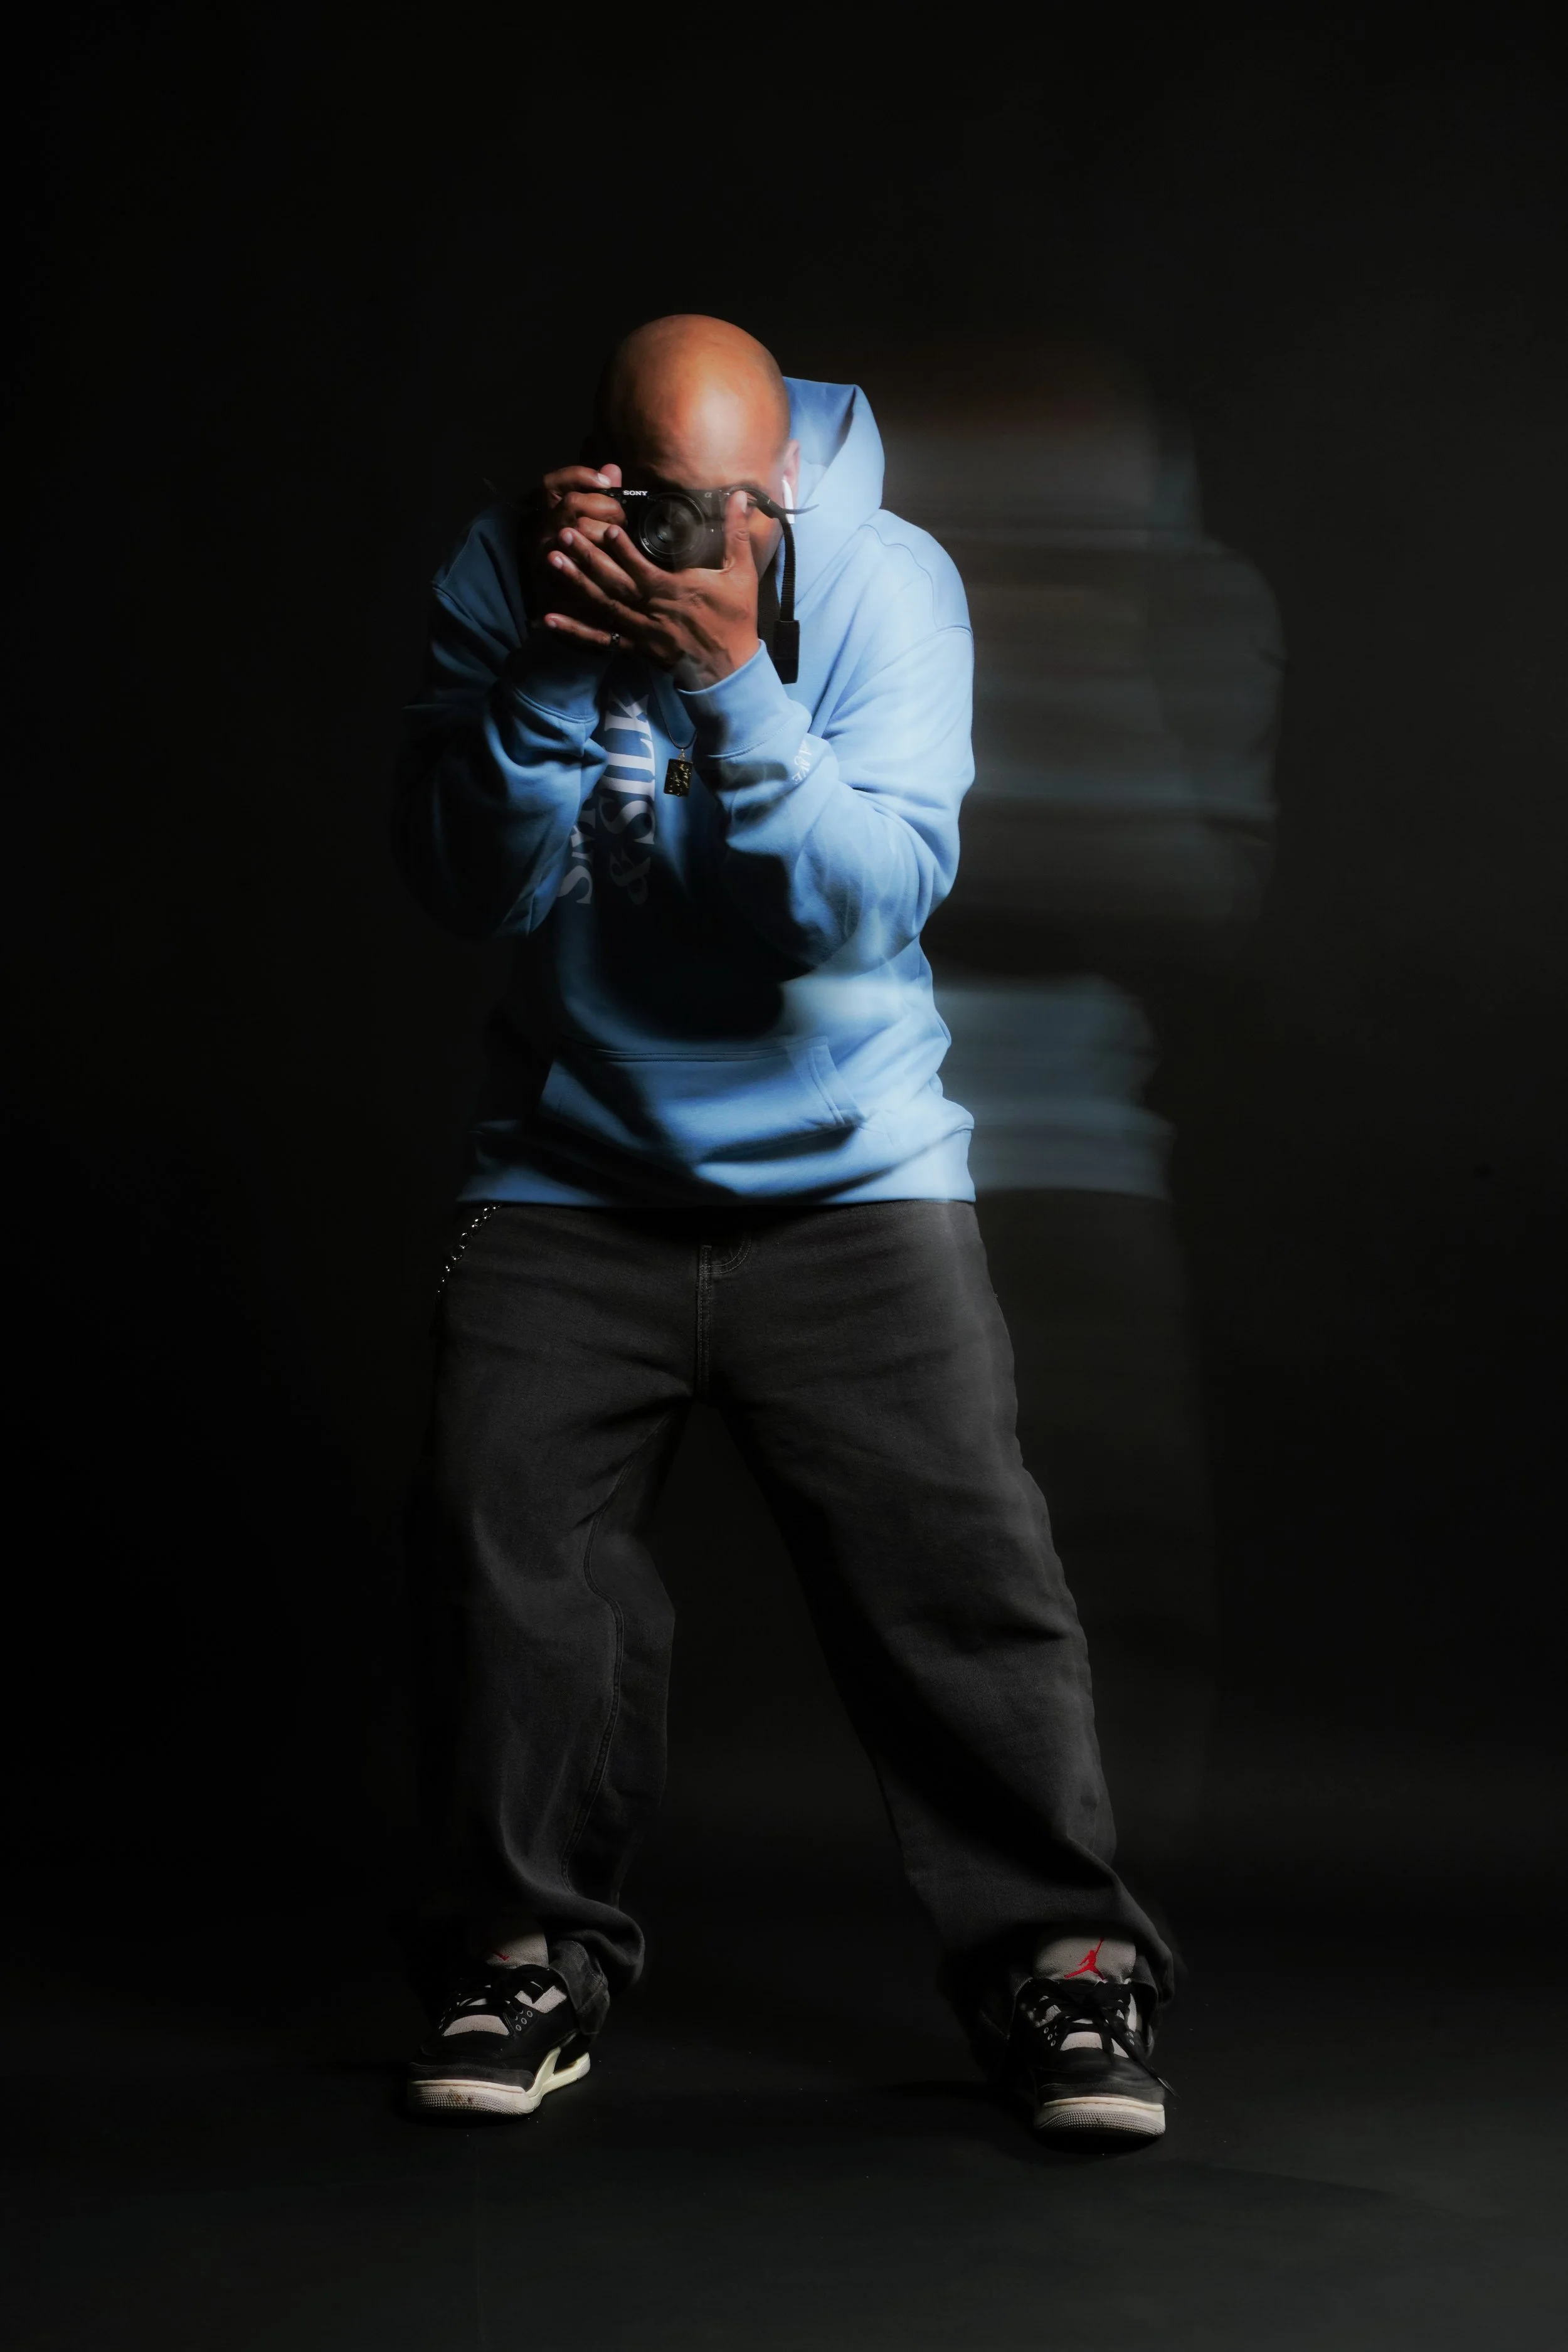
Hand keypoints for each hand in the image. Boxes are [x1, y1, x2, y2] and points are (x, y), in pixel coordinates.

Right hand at [521, 463, 626, 623]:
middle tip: (622, 520)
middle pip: (571, 504)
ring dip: (605, 534)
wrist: (564, 607)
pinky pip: (580, 565)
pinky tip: (620, 561)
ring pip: (577, 532)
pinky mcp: (556, 580)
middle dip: (605, 508)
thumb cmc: (583, 558)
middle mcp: (543, 531)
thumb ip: (600, 496)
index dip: (579, 476)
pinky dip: (603, 561)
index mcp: (548, 514)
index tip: (606, 481)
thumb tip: (612, 470)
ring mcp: (546, 555)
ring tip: (621, 541)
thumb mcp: (590, 522)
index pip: (552, 484)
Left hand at [540, 489, 761, 688]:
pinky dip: (574, 631)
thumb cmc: (735, 619)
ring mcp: (641, 632)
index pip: (644, 568)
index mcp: (675, 592)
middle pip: (615, 583)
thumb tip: (740, 497)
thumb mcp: (741, 574)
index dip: (624, 550)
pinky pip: (600, 640)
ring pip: (603, 606)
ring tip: (552, 560)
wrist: (730, 670)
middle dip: (588, 558)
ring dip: (576, 584)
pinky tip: (549, 618)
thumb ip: (736, 534)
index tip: (607, 528)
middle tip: (564, 534)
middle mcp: (652, 611)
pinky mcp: (635, 649)